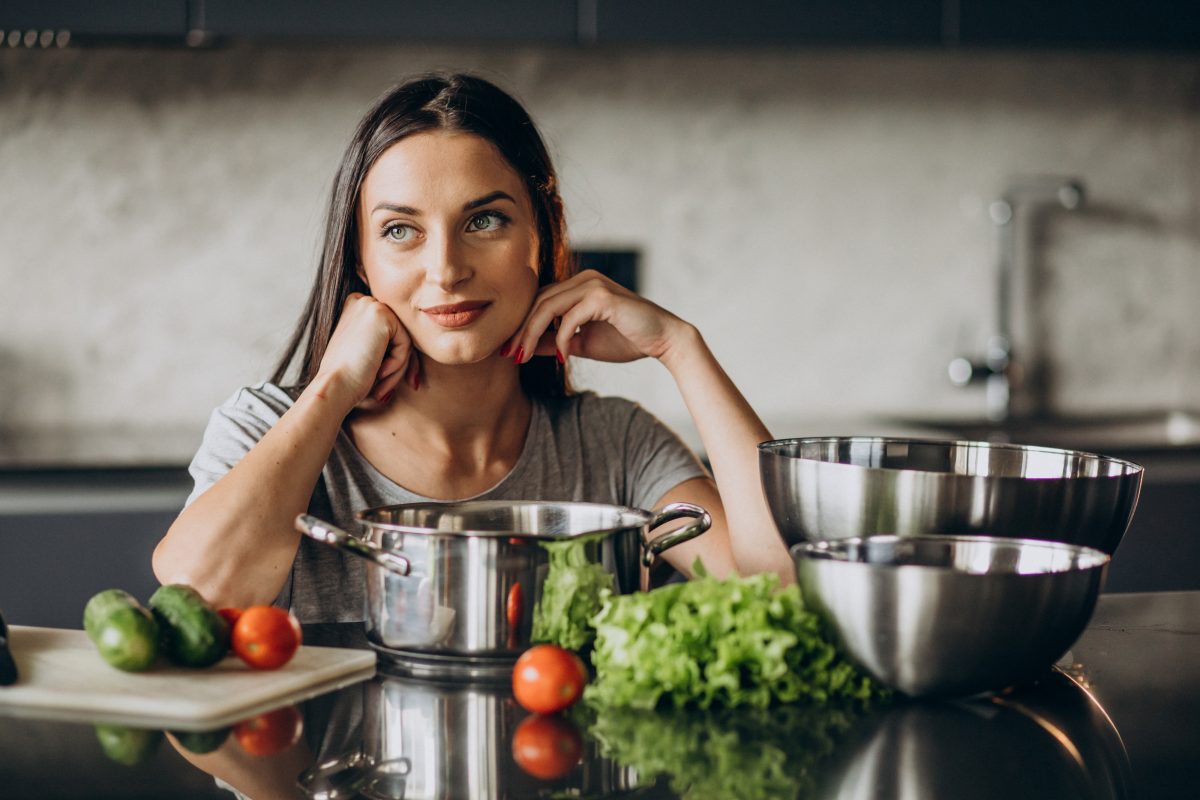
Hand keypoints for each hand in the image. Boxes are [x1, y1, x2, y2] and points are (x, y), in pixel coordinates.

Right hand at [314, 293, 418, 408]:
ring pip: (404, 340)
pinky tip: (378, 372)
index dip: (392, 360)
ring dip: (397, 369)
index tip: (384, 384)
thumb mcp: (366, 355)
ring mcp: (371, 305)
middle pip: (398, 335)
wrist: (333, 387)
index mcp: (355, 308)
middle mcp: (362, 301)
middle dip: (398, 365)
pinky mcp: (382, 314)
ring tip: (380, 387)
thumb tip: (415, 363)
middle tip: (384, 391)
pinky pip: (406, 343)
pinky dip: (398, 364)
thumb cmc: (346, 379)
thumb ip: (385, 346)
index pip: (389, 333)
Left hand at [504, 270, 689, 364]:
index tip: (508, 351)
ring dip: (532, 334)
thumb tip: (528, 348)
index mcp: (578, 286)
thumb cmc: (627, 340)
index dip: (520, 325)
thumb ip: (556, 341)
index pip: (539, 301)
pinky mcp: (602, 296)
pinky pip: (569, 318)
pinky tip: (563, 358)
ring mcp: (592, 284)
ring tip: (523, 357)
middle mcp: (583, 279)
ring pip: (547, 307)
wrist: (663, 340)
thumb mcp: (583, 343)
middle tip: (508, 355)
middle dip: (520, 330)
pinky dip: (562, 339)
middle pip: (538, 302)